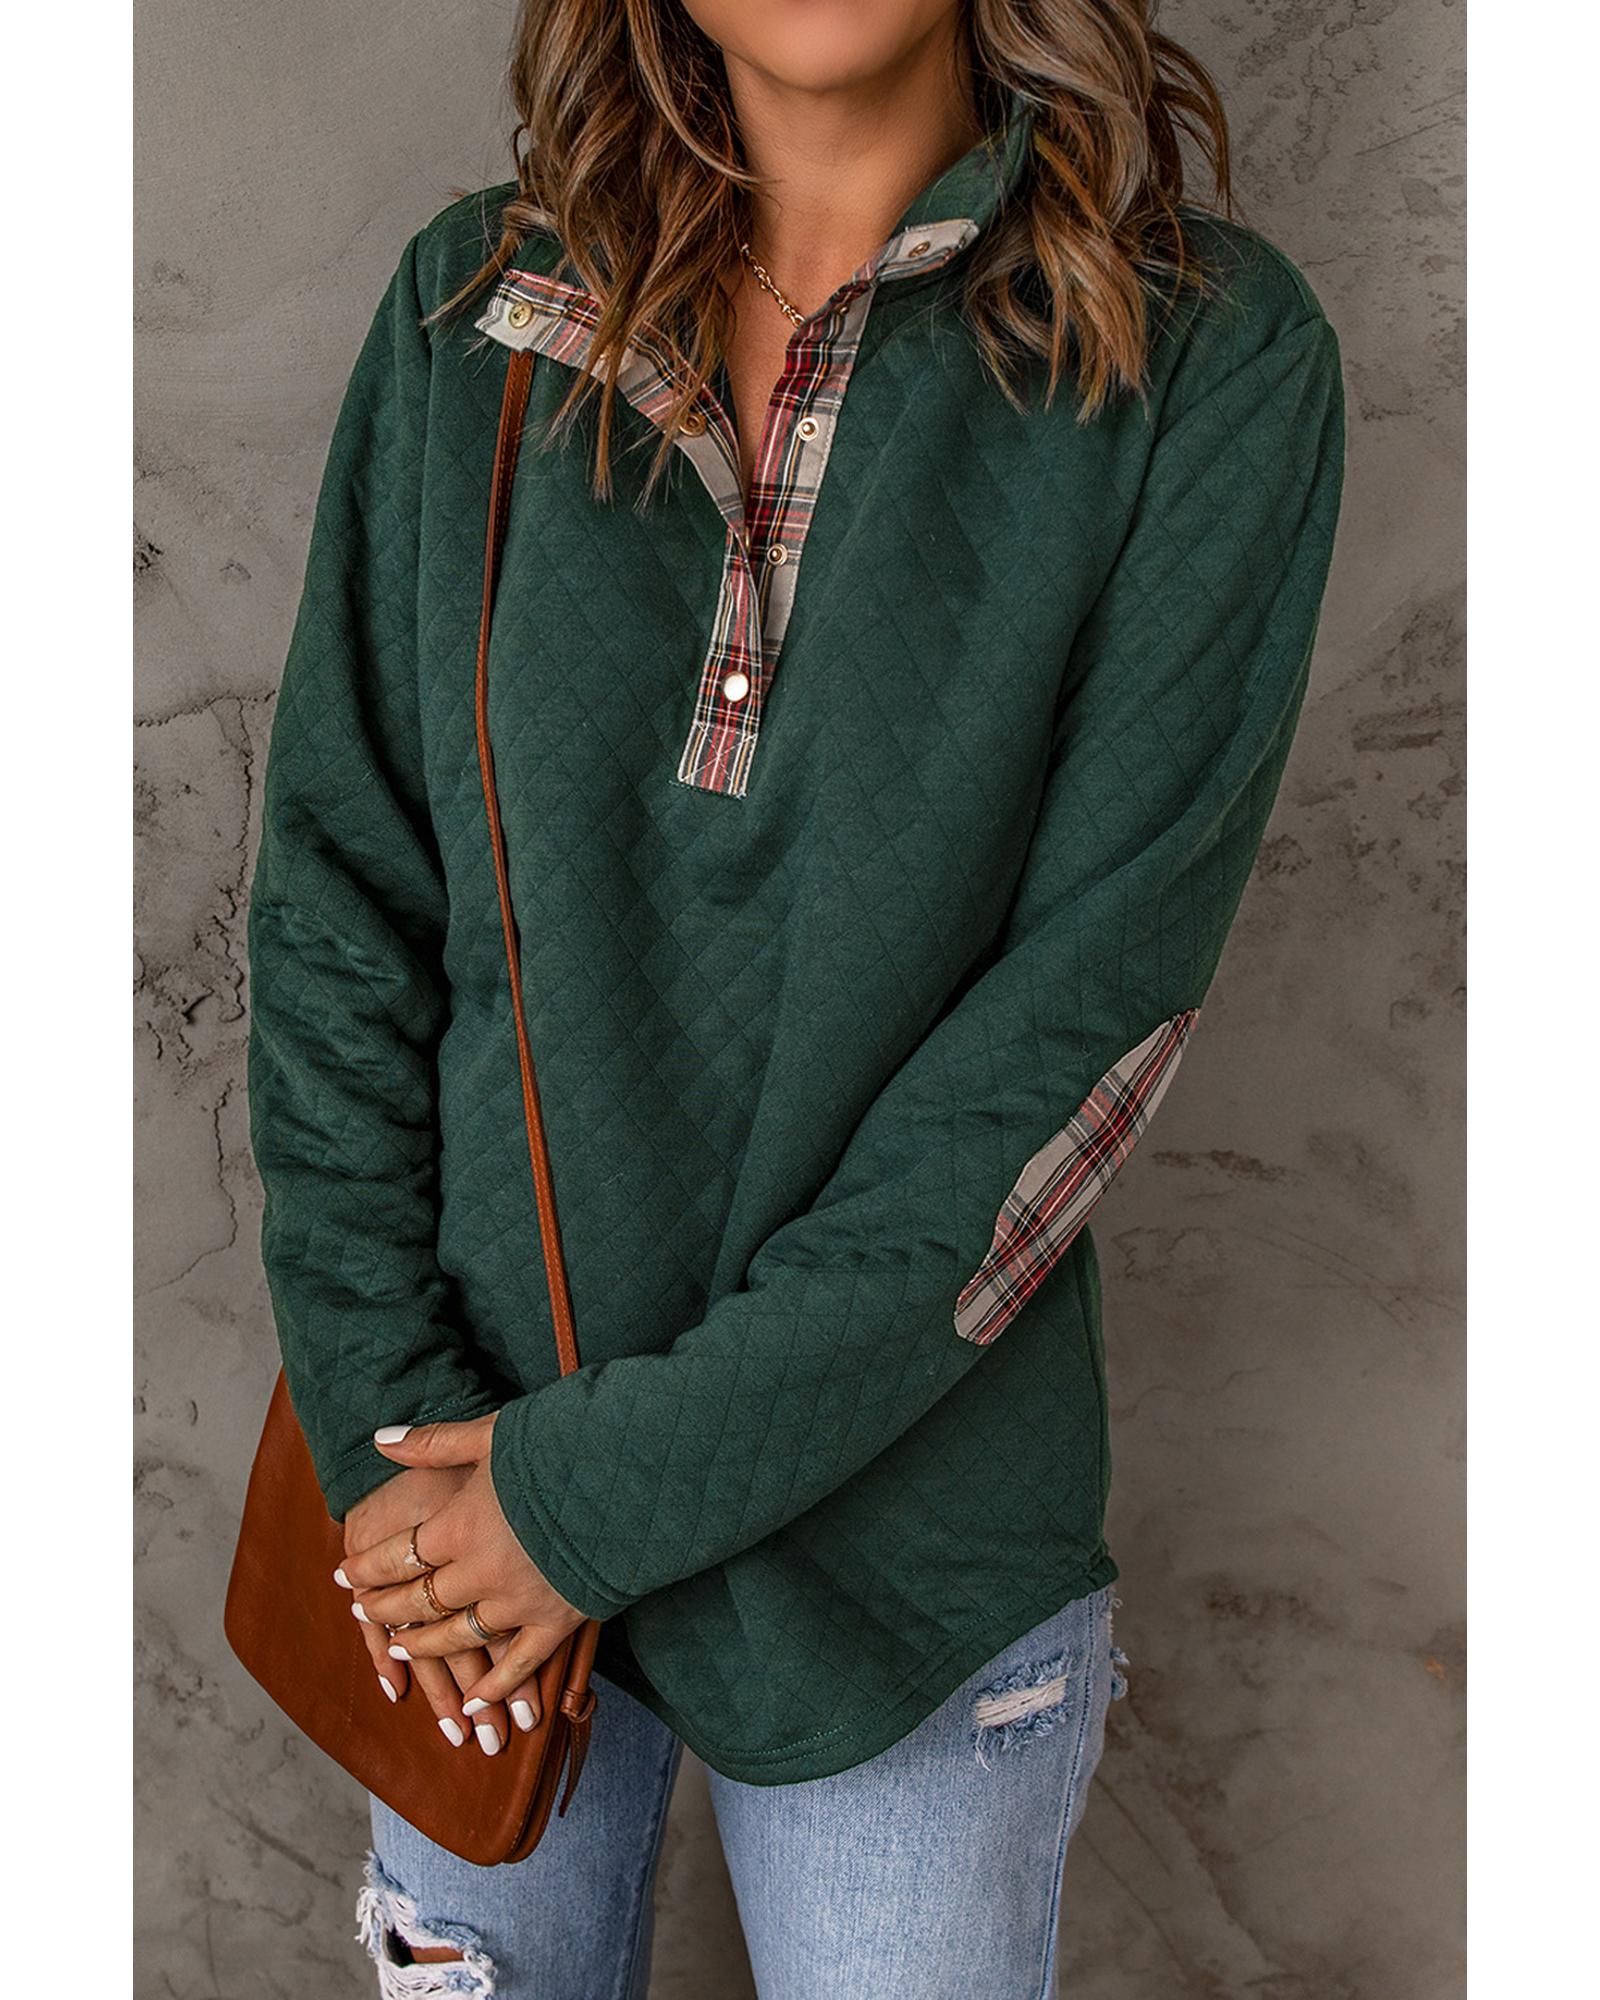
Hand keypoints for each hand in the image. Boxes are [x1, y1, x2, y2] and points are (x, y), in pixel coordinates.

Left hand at [339, 1413, 588, 1716]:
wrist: (631, 1476)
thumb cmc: (559, 1446)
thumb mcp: (492, 1434)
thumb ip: (433, 1443)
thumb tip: (379, 1440)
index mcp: (461, 1526)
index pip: (399, 1555)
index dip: (367, 1567)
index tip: (345, 1576)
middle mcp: (482, 1572)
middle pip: (420, 1600)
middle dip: (386, 1607)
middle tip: (364, 1611)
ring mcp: (519, 1603)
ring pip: (458, 1637)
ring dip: (424, 1645)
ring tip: (401, 1647)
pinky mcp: (557, 1621)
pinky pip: (518, 1664)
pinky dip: (495, 1686)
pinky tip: (475, 1700)